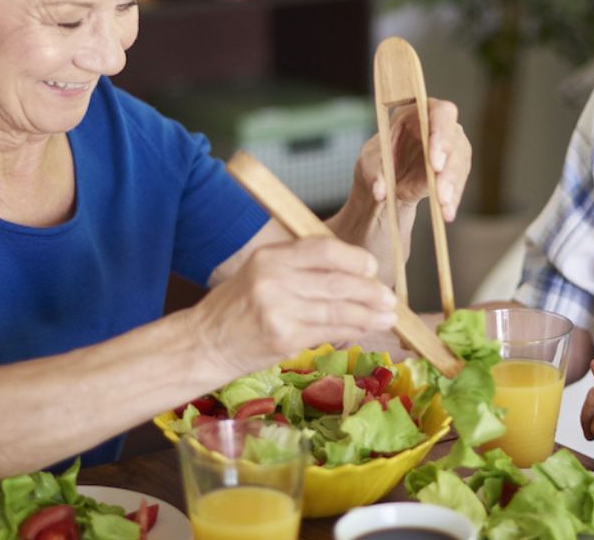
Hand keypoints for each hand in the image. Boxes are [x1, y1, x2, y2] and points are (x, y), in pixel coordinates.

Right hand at [195, 237, 397, 376]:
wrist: (204, 343)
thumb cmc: (236, 308)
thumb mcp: (260, 272)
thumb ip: (299, 267)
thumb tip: (352, 272)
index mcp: (270, 256)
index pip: (324, 249)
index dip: (355, 259)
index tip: (371, 268)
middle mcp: (274, 279)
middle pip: (338, 281)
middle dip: (371, 291)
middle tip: (389, 298)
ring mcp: (279, 310)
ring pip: (339, 309)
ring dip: (369, 314)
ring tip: (388, 317)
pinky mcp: (284, 338)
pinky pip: (329, 331)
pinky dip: (353, 330)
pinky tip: (366, 329)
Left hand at [355, 98, 470, 221]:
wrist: (385, 183)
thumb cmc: (378, 162)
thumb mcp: (368, 164)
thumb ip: (374, 174)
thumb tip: (380, 191)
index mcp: (418, 113)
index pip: (439, 113)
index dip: (441, 133)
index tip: (435, 161)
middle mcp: (439, 127)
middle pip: (455, 139)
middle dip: (449, 166)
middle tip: (440, 190)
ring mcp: (450, 148)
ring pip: (460, 164)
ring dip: (452, 186)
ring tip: (443, 206)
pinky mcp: (453, 170)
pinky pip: (458, 184)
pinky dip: (452, 200)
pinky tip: (447, 213)